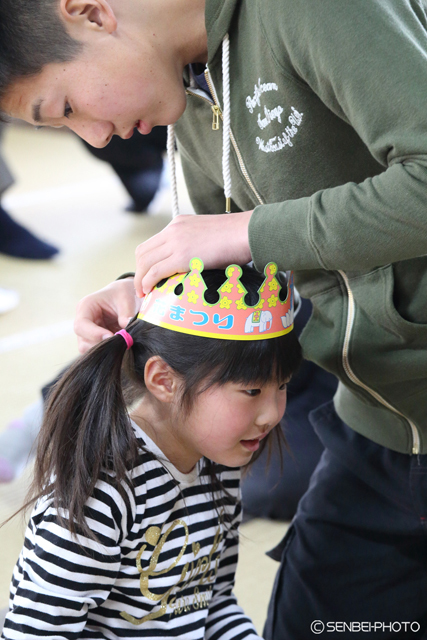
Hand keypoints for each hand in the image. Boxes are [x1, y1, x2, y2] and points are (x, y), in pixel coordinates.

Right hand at [74, 278, 139, 352]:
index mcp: (86, 307)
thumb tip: (127, 334)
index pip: (81, 325)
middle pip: (83, 341)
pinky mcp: (95, 341)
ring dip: (106, 349)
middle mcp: (83, 321)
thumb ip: (126, 315)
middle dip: (101, 344)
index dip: (94, 334)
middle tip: (121, 342)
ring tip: (122, 342)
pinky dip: (109, 351)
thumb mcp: (127, 299)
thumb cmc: (123, 294)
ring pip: (89, 349)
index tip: (112, 336)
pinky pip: (98, 352)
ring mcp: (88, 333)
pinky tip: (120, 345)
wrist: (126, 296)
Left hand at [134, 211, 252, 295]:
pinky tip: (149, 291)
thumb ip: (196, 247)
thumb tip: (195, 267)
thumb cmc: (237, 238)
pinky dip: (148, 282)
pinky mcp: (182, 256)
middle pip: (143, 252)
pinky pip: (155, 271)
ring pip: (145, 262)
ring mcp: (176, 242)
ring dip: (141, 280)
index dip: (145, 262)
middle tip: (142, 288)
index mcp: (179, 224)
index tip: (147, 276)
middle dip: (139, 272)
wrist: (247, 232)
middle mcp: (173, 230)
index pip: (152, 243)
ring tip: (144, 294)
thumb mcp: (209, 237)